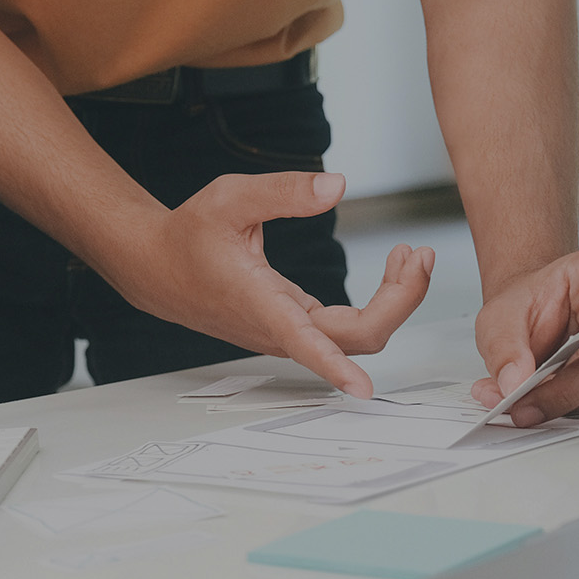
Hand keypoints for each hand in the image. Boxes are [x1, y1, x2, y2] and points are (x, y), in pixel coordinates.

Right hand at [114, 172, 433, 398]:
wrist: (158, 267)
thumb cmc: (190, 234)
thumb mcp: (231, 197)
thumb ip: (285, 191)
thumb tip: (337, 187)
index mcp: (261, 303)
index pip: (307, 343)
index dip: (336, 368)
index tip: (362, 391)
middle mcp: (278, 328)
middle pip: (357, 337)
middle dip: (401, 301)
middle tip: (420, 254)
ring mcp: (289, 333)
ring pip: (356, 337)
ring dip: (394, 302)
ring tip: (409, 255)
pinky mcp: (295, 327)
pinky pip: (348, 330)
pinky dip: (379, 302)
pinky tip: (391, 268)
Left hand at [470, 248, 578, 425]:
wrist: (535, 316)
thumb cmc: (530, 303)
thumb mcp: (500, 315)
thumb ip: (504, 346)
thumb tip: (513, 383)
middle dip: (565, 387)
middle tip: (524, 403)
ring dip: (562, 400)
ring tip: (520, 400)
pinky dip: (567, 407)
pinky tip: (540, 400)